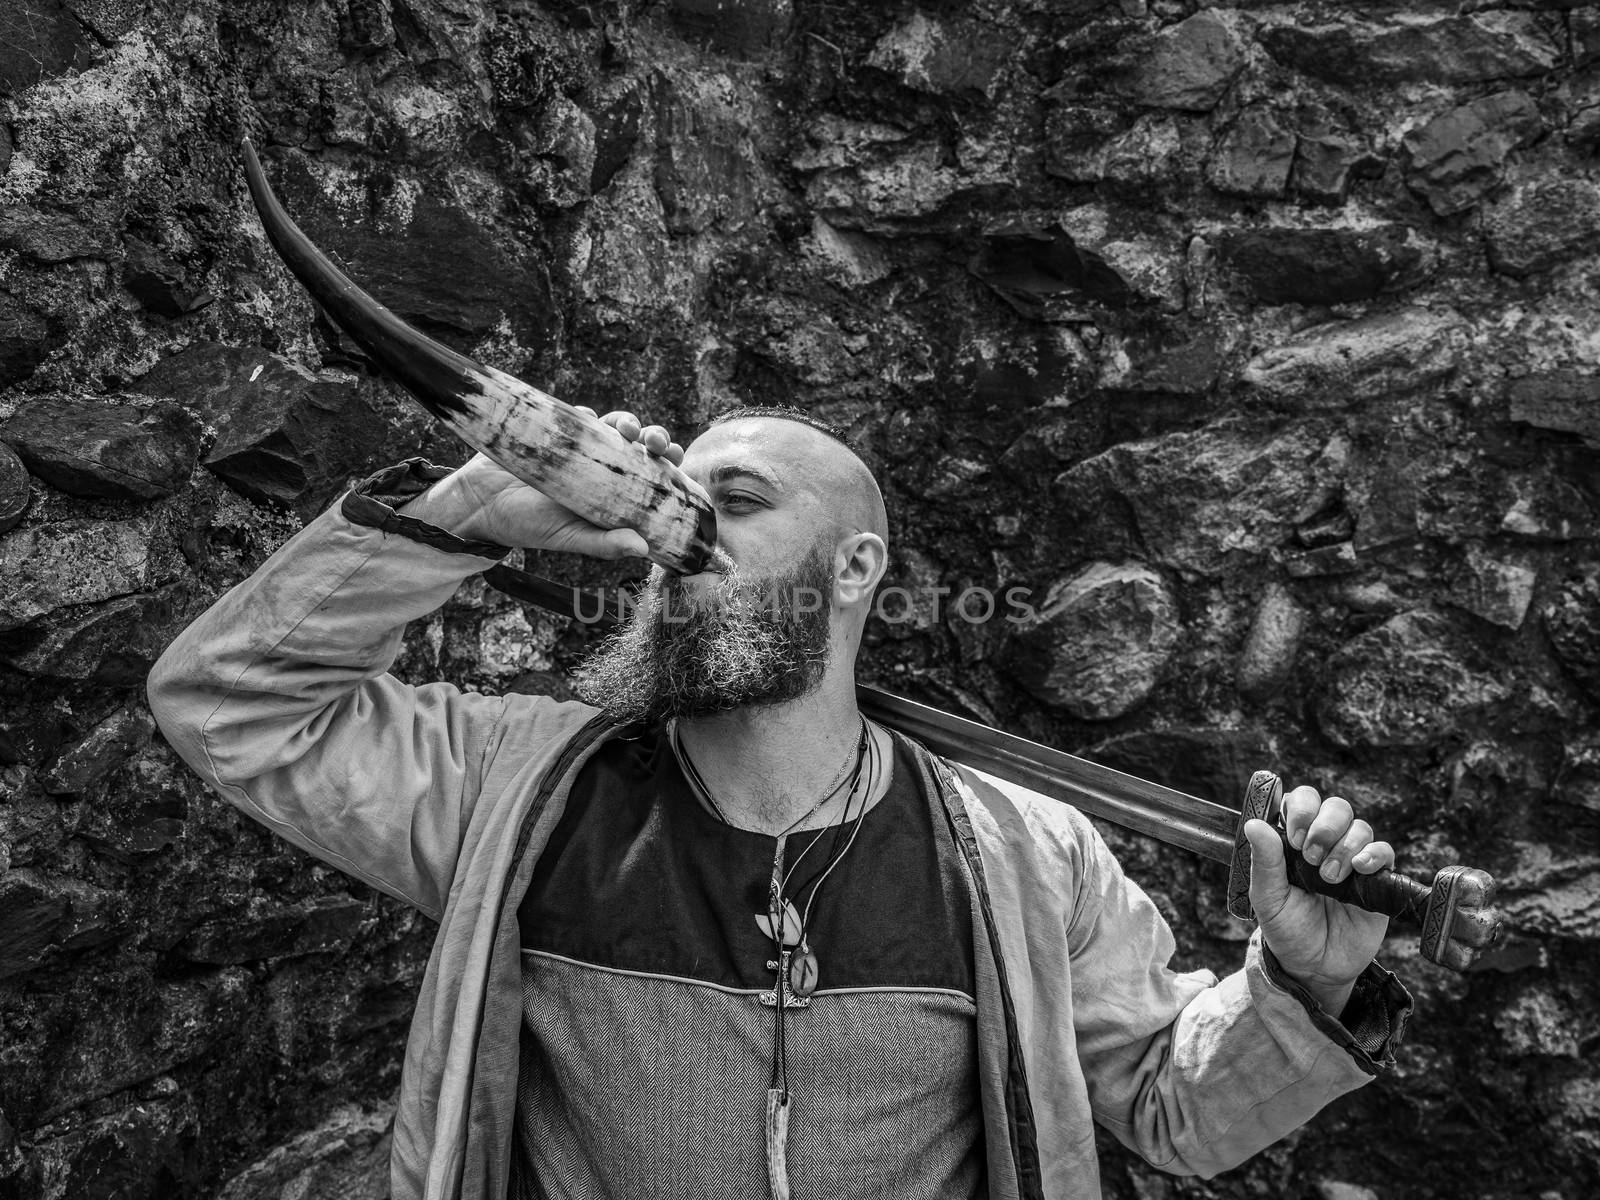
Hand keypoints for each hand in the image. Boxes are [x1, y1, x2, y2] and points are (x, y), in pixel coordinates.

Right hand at [400, 408, 684, 556]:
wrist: (477, 502)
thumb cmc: (526, 527)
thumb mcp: (568, 537)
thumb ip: (603, 543)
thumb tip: (643, 549)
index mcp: (613, 498)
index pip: (653, 479)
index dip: (670, 468)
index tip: (676, 459)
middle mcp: (603, 472)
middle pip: (642, 449)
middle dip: (655, 439)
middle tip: (655, 440)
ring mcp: (581, 450)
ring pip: (617, 428)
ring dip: (629, 423)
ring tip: (626, 427)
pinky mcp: (558, 431)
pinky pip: (582, 416)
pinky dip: (590, 415)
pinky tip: (590, 418)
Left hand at [1244, 786, 1394, 1015]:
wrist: (1315, 966)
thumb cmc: (1287, 928)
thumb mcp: (1267, 898)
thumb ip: (1264, 861)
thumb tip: (1253, 824)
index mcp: (1295, 841)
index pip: (1302, 801)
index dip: (1301, 808)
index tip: (1292, 836)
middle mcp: (1325, 844)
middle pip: (1336, 807)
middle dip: (1324, 826)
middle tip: (1309, 856)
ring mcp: (1352, 859)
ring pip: (1360, 827)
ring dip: (1344, 846)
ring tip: (1328, 877)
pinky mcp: (1377, 880)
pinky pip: (1384, 852)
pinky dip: (1374, 854)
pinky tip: (1359, 869)